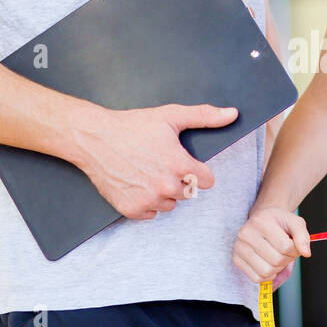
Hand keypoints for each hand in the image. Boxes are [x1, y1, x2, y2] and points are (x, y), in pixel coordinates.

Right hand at [71, 101, 237, 219]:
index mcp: (180, 166)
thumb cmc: (132, 126)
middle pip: (189, 193)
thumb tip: (232, 114)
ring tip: (147, 172)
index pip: (207, 181)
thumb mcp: (170, 116)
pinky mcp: (131, 209)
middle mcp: (166, 186)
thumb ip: (204, 116)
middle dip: (179, 180)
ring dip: (163, 192)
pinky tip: (136, 183)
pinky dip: (145, 202)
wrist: (94, 139)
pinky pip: (151, 213)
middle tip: (160, 163)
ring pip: (170, 204)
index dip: (197, 170)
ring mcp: (148, 200)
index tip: (183, 162)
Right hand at [233, 205, 310, 284]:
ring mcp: (239, 247)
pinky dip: (268, 275)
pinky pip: (257, 278)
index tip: (293, 244)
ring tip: (277, 257)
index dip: (295, 250)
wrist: (263, 222)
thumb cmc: (279, 224)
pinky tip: (268, 263)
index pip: (285, 246)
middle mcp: (246, 233)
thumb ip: (303, 236)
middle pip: (276, 260)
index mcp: (261, 220)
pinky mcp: (236, 260)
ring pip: (266, 272)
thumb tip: (306, 253)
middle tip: (286, 251)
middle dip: (287, 259)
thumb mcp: (295, 223)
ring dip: (278, 269)